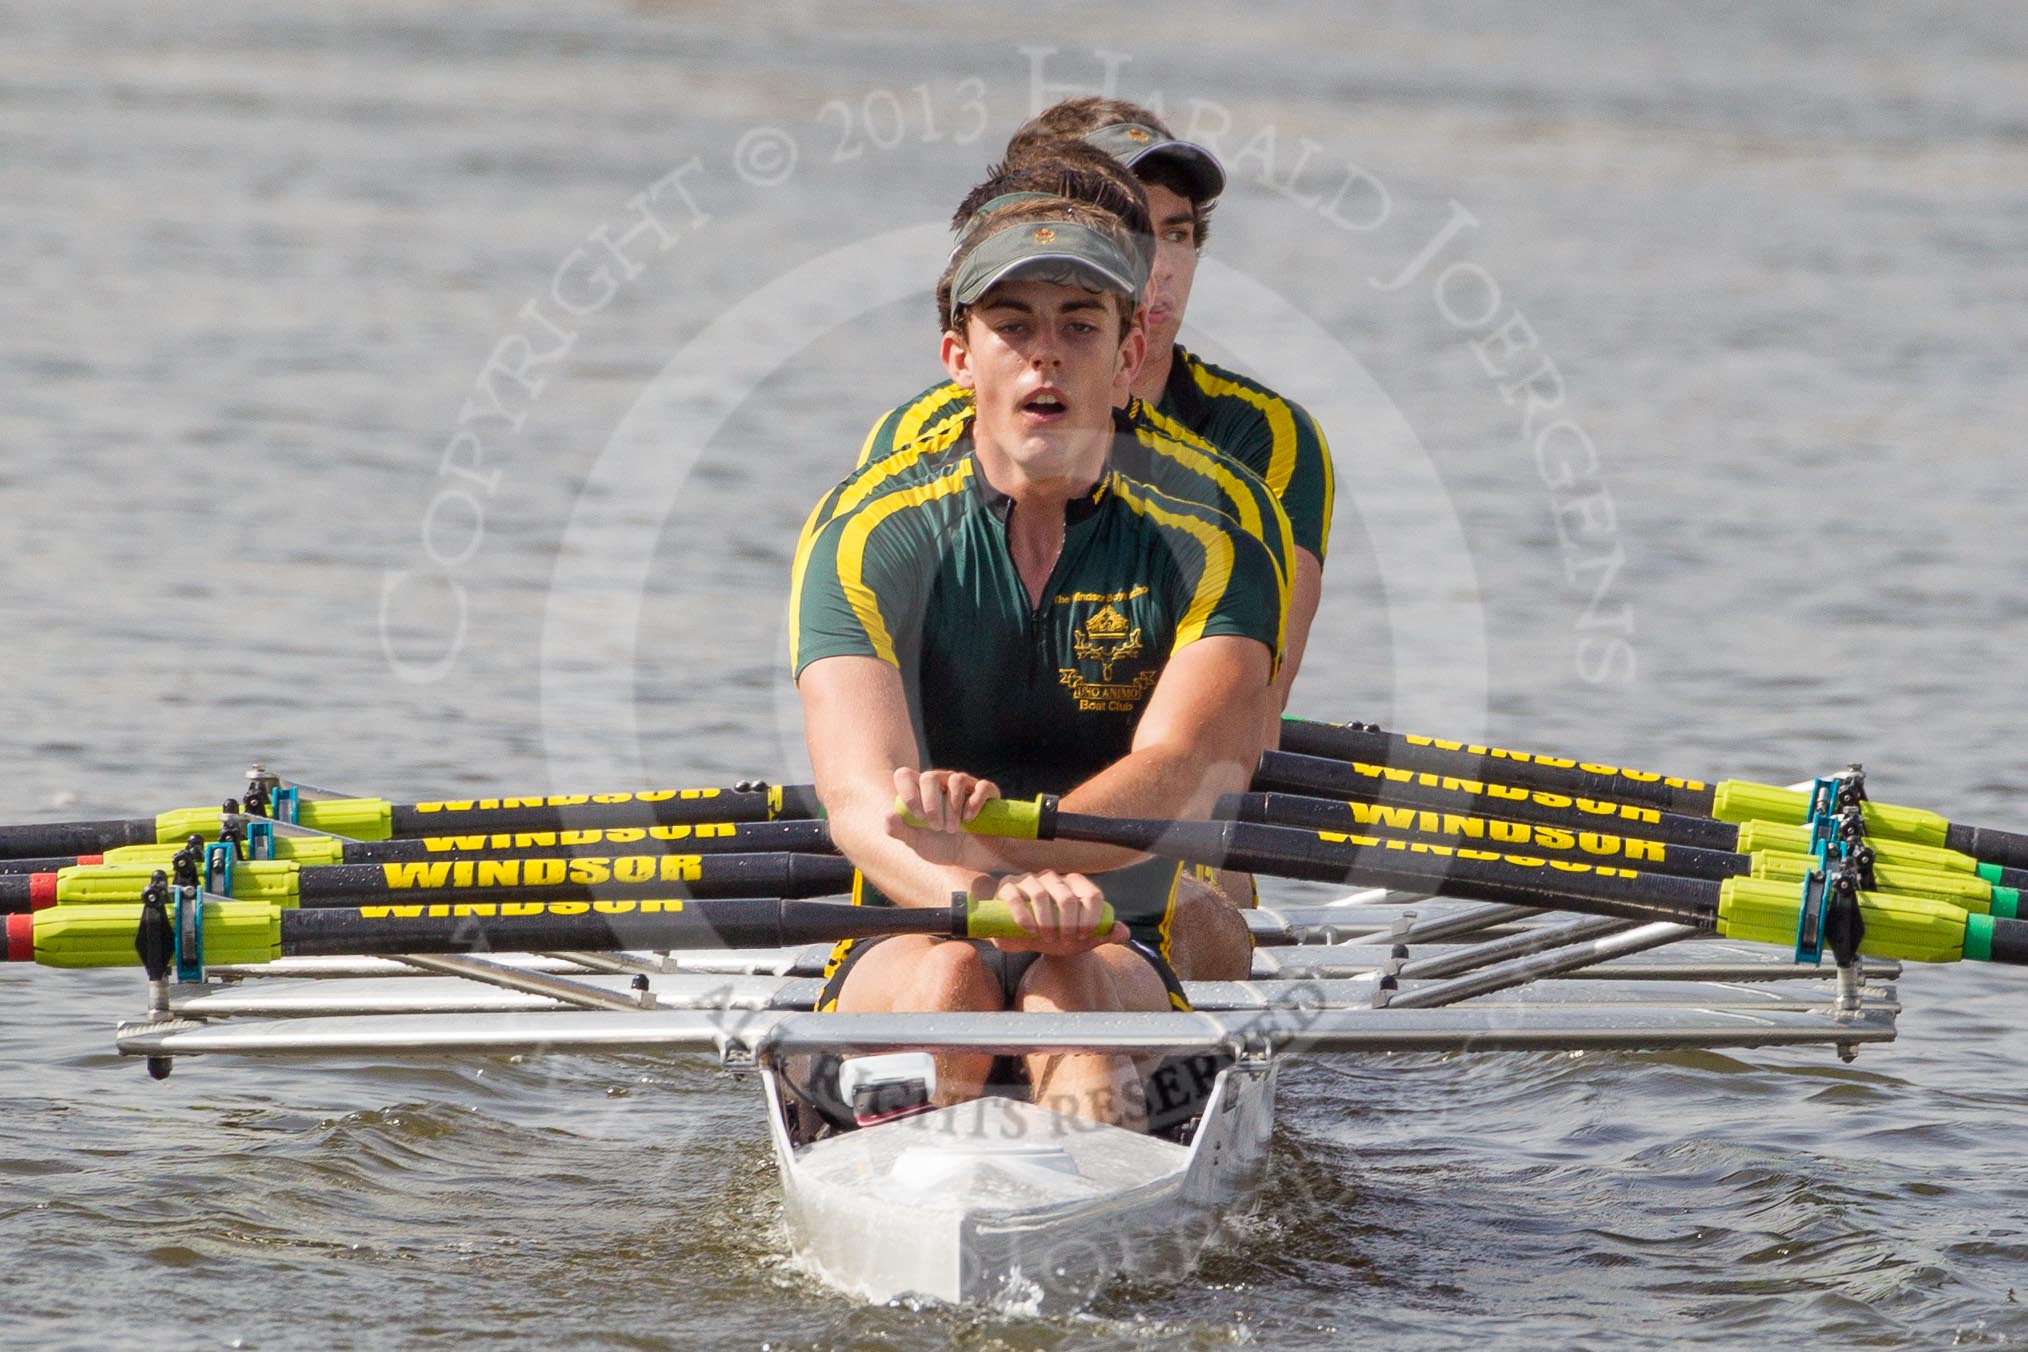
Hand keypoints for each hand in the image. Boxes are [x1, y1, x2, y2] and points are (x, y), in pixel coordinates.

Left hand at [888, 768, 998, 865]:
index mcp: (920, 792)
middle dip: (931, 804)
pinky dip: (974, 802)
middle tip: (936, 827)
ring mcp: (965, 785)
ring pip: (956, 780)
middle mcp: (941, 783)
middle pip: (929, 776)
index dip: (908, 793)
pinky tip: (969, 819)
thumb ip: (899, 831)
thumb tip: (887, 815)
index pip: (905, 775)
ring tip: (953, 830)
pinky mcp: (986, 793)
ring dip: (952, 808)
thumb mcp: (917, 843)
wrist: (972, 857)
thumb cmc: (942, 847)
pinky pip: (981, 787)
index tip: (918, 817)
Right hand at [986, 870, 1128, 955]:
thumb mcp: (1083, 939)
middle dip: (1069, 923)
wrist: (1027, 940)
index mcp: (1075, 885)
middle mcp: (1053, 878)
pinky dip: (1023, 915)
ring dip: (1047, 921)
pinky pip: (1015, 896)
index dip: (1091, 917)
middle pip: (1067, 896)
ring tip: (1048, 938)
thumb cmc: (1058, 935)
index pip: (1092, 894)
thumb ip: (1105, 934)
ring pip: (1041, 893)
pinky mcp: (1007, 887)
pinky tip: (1029, 931)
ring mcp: (1029, 880)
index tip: (1085, 936)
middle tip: (1066, 940)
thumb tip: (1124, 933)